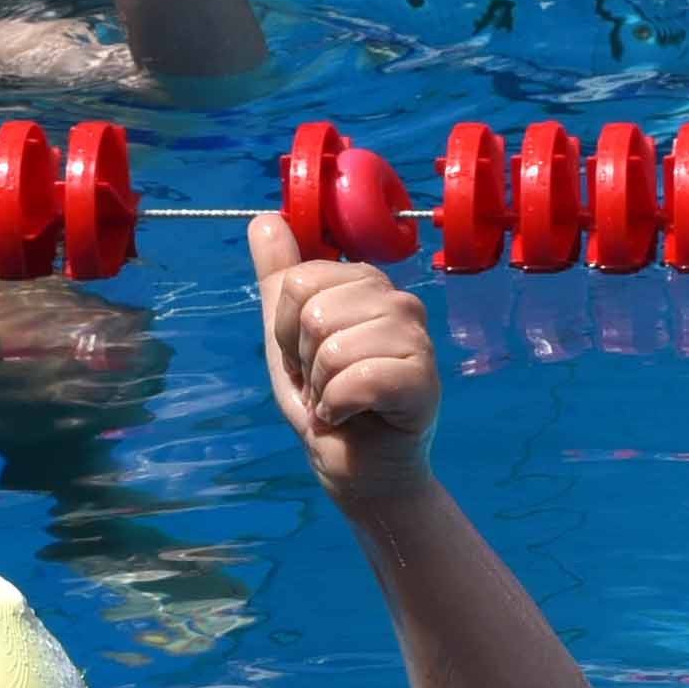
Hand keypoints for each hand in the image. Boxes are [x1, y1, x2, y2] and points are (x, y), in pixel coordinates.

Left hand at [249, 208, 436, 506]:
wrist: (358, 469)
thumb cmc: (328, 402)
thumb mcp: (288, 338)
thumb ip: (278, 279)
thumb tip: (264, 218)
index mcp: (365, 283)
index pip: (300, 283)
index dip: (287, 331)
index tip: (306, 359)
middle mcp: (397, 300)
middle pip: (315, 313)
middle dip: (305, 362)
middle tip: (326, 384)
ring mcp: (416, 337)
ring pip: (334, 346)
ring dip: (322, 388)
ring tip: (341, 402)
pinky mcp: (423, 378)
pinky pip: (359, 378)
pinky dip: (339, 407)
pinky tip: (353, 417)